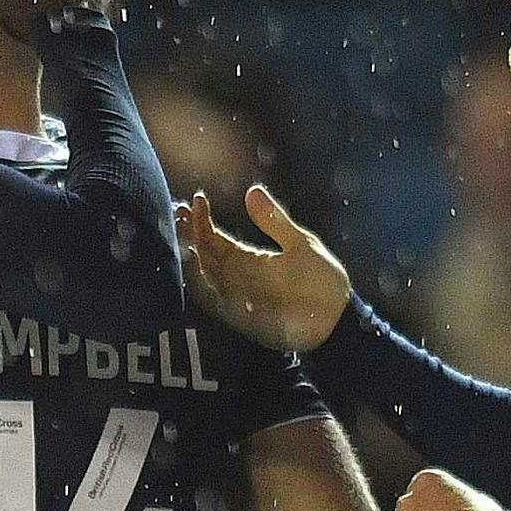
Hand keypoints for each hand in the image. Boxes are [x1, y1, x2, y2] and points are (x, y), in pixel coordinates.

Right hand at [176, 182, 353, 353]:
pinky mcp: (235, 314)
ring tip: (177, 232)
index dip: (203, 219)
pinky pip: (209, 297)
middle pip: (201, 254)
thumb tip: (251, 191)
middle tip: (176, 211)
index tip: (196, 200)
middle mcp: (234, 276)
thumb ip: (274, 221)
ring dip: (187, 254)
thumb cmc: (321, 282)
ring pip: (199, 273)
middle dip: (186, 233)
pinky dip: (198, 280)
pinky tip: (192, 263)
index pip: (215, 237)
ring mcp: (232, 295)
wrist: (334, 320)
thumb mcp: (299, 244)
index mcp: (247, 258)